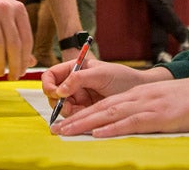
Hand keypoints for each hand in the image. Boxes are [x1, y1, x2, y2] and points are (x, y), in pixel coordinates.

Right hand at [0, 0, 33, 79]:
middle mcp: (6, 8)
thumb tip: (32, 63)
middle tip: (12, 78)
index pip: (27, 39)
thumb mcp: (7, 19)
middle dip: (15, 64)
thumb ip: (19, 38)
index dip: (25, 59)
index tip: (22, 72)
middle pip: (14, 43)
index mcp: (19, 9)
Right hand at [42, 59, 158, 116]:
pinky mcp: (86, 111)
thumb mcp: (101, 74)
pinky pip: (74, 116)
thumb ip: (79, 79)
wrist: (139, 92)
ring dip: (67, 111)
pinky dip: (76, 119)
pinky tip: (84, 118)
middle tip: (68, 106)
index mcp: (75, 69)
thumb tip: (60, 90)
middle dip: (58, 101)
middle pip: (54, 94)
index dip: (49, 84)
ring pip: (62, 107)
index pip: (52, 75)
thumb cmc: (122, 77)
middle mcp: (74, 83)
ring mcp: (80, 98)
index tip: (55, 93)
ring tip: (80, 111)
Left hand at [49, 70, 188, 137]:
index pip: (105, 104)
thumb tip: (132, 123)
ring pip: (110, 114)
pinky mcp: (161, 116)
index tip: (64, 122)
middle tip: (54, 130)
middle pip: (101, 108)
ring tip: (66, 132)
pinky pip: (132, 122)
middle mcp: (140, 97)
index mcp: (140, 95)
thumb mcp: (166, 102)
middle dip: (76, 119)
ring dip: (85, 124)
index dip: (83, 113)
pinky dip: (113, 128)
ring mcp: (149, 106)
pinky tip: (98, 133)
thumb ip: (148, 110)